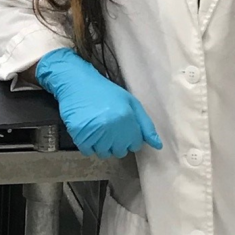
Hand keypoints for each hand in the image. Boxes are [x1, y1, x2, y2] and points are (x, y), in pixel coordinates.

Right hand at [35, 48, 162, 157]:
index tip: (121, 127)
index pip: (135, 145)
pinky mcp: (79, 134)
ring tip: (97, 128)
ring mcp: (94, 132)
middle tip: (108, 126)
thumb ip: (145, 124)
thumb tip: (158, 145)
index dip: (129, 137)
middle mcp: (111, 127)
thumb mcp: (130, 102)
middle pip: (119, 151)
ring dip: (101, 144)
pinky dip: (87, 144)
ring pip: (103, 153)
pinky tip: (87, 130)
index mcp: (126, 118)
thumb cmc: (105, 91)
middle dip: (115, 142)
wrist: (76, 81)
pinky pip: (87, 151)